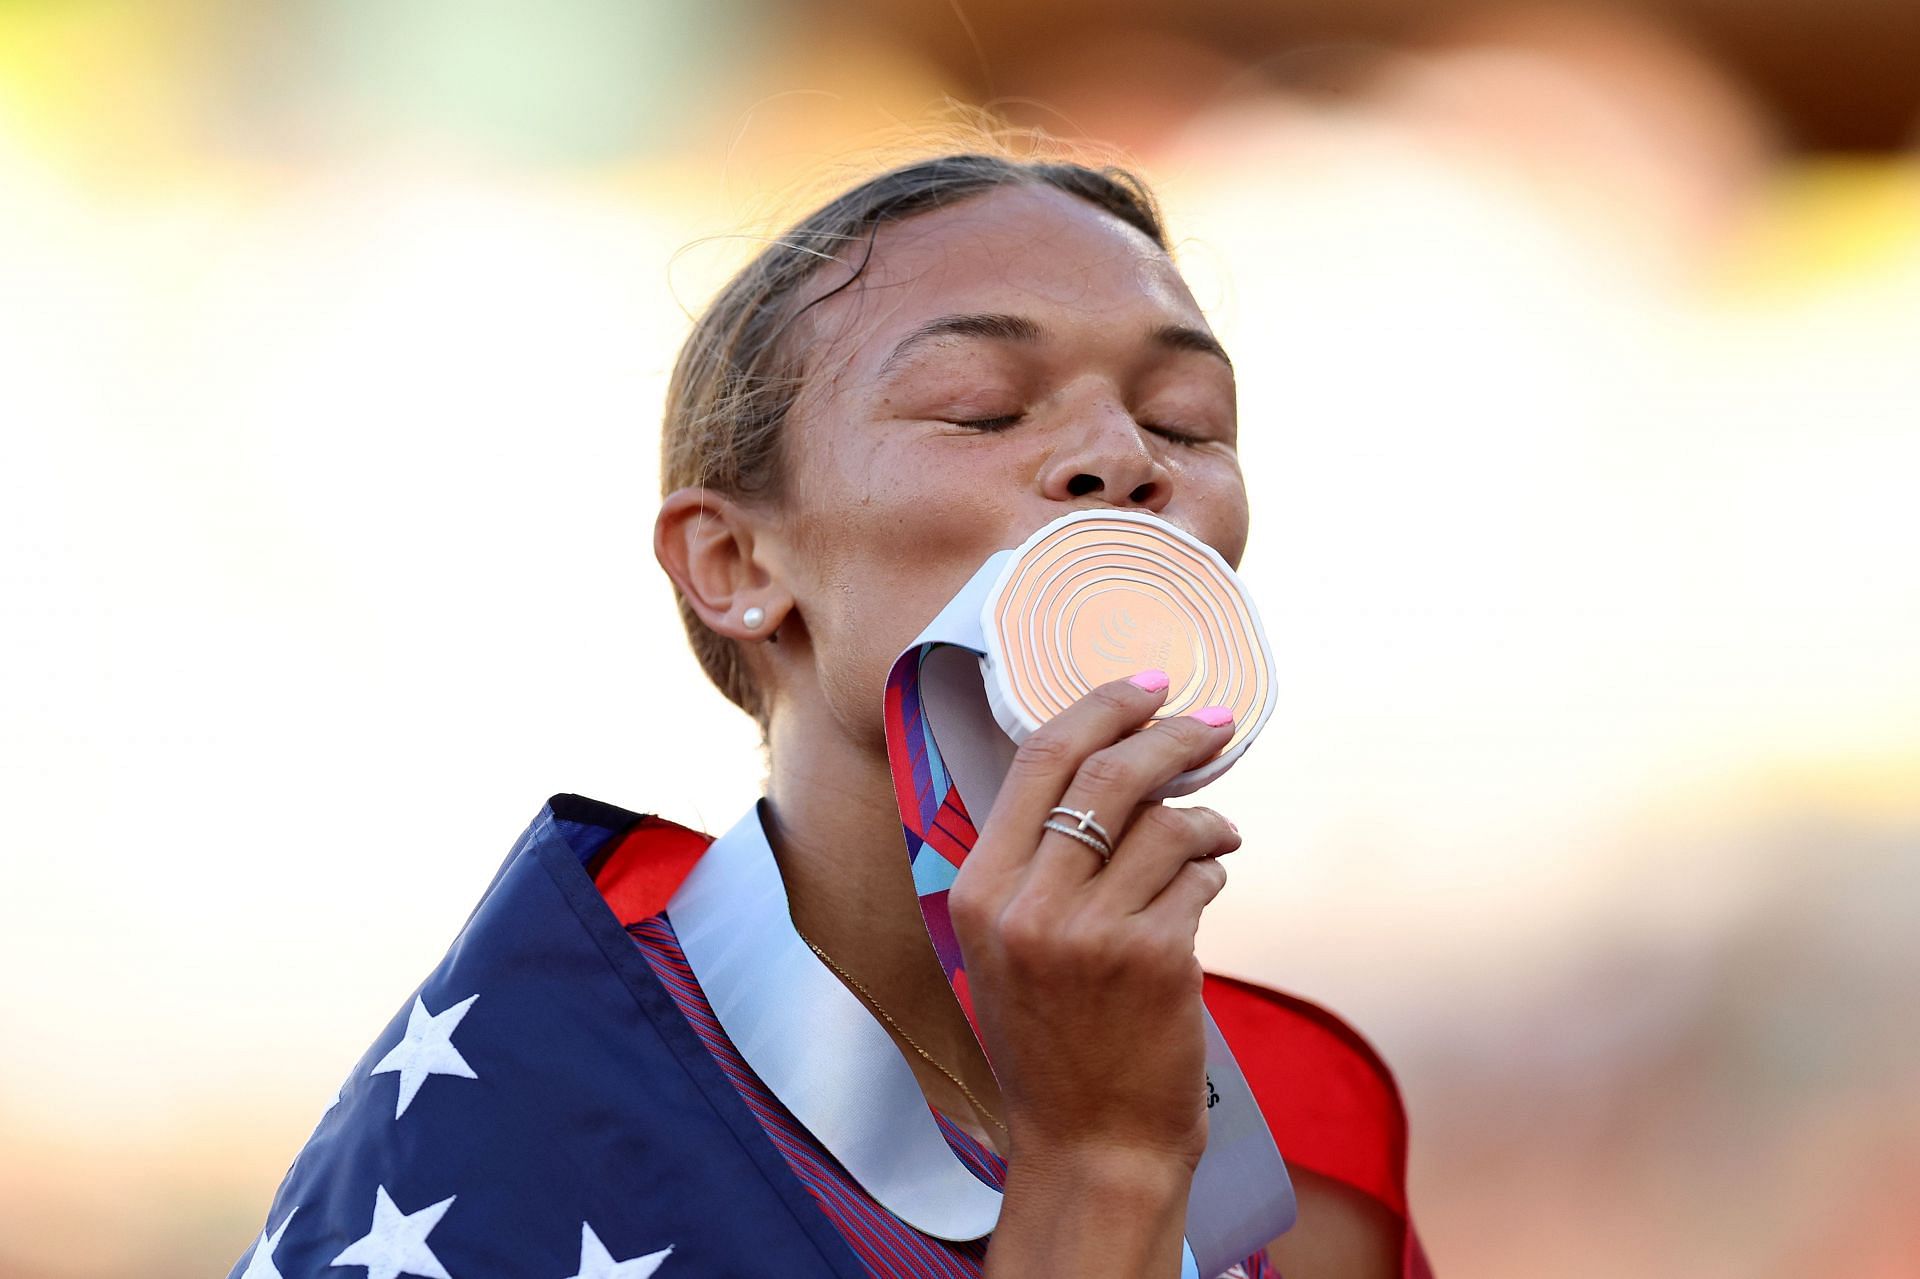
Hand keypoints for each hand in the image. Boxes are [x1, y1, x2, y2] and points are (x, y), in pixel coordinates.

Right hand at [948, 671, 1240, 1173]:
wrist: (1090, 1147)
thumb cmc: (1054, 1046)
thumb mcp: (1007, 949)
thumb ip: (1034, 865)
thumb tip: (1104, 768)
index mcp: (979, 891)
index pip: (1037, 759)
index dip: (1099, 707)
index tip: (1147, 686)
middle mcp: (1027, 904)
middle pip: (1109, 771)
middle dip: (1171, 734)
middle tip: (1213, 723)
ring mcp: (1092, 931)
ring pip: (1167, 820)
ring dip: (1206, 815)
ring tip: (1217, 834)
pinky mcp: (1156, 957)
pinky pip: (1199, 876)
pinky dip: (1213, 871)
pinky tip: (1209, 885)